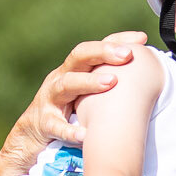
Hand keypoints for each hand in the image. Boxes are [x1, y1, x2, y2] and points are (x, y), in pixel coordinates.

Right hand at [0, 33, 149, 173]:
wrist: (31, 137)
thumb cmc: (66, 112)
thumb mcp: (85, 94)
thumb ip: (107, 83)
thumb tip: (145, 77)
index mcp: (74, 70)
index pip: (95, 48)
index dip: (117, 40)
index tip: (142, 38)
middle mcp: (61, 78)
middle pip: (79, 56)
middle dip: (103, 52)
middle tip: (127, 54)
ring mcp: (50, 99)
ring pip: (66, 84)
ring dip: (88, 82)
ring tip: (111, 82)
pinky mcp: (43, 123)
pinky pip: (55, 125)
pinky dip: (69, 130)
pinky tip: (84, 135)